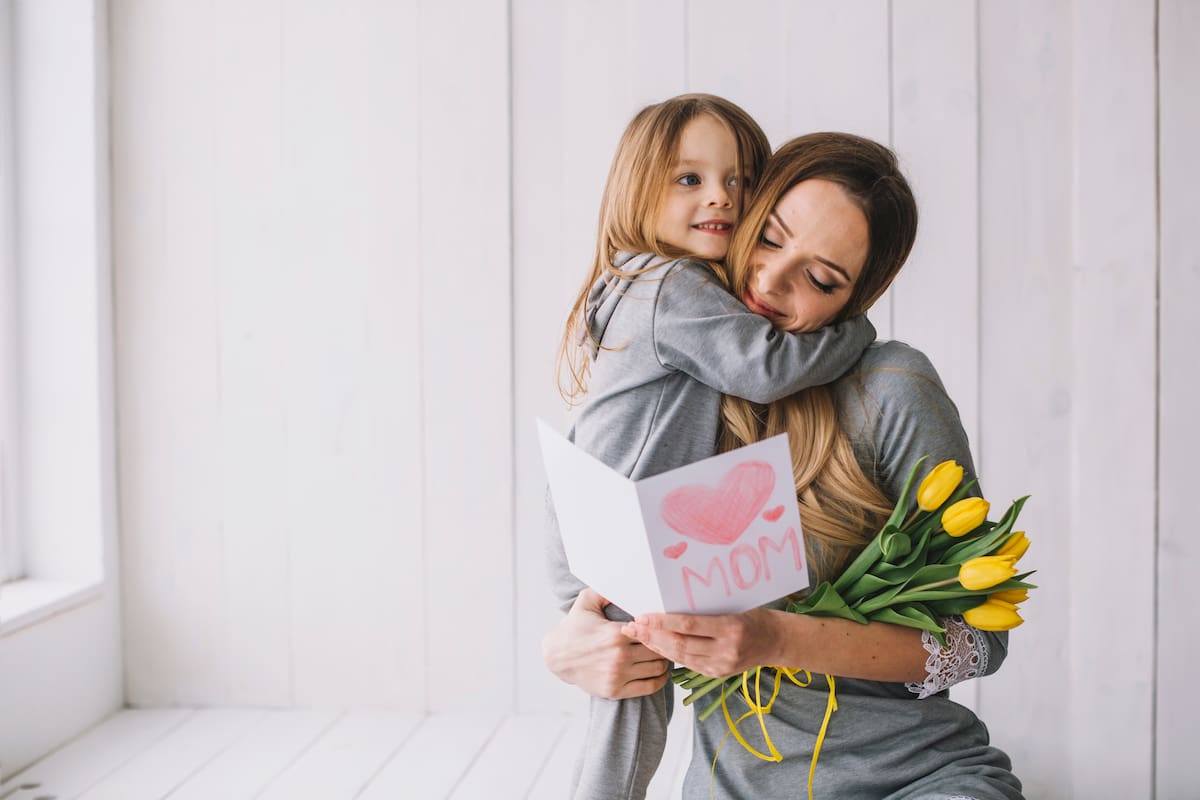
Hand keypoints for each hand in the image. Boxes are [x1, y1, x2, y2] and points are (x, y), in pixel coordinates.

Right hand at [542, 588, 669, 698]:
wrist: (557, 656)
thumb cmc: (574, 628)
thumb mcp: (586, 602)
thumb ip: (605, 591)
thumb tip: (625, 583)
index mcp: (616, 633)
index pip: (652, 631)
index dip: (660, 629)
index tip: (662, 627)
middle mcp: (619, 655)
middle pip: (658, 650)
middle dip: (664, 645)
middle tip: (666, 642)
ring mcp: (617, 675)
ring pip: (657, 669)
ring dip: (663, 662)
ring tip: (661, 655)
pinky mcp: (615, 690)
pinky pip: (649, 687)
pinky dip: (658, 681)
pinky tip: (658, 673)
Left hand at [621, 608, 781, 677]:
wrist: (776, 641)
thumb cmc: (753, 615)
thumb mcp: (734, 605)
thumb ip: (707, 608)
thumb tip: (671, 600)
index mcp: (731, 628)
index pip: (689, 626)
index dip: (663, 622)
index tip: (642, 616)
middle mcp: (726, 650)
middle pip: (681, 644)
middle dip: (652, 636)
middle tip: (631, 626)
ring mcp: (722, 665)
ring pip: (681, 657)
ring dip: (656, 646)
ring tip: (637, 636)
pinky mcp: (717, 674)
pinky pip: (688, 663)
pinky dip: (670, 655)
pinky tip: (655, 646)